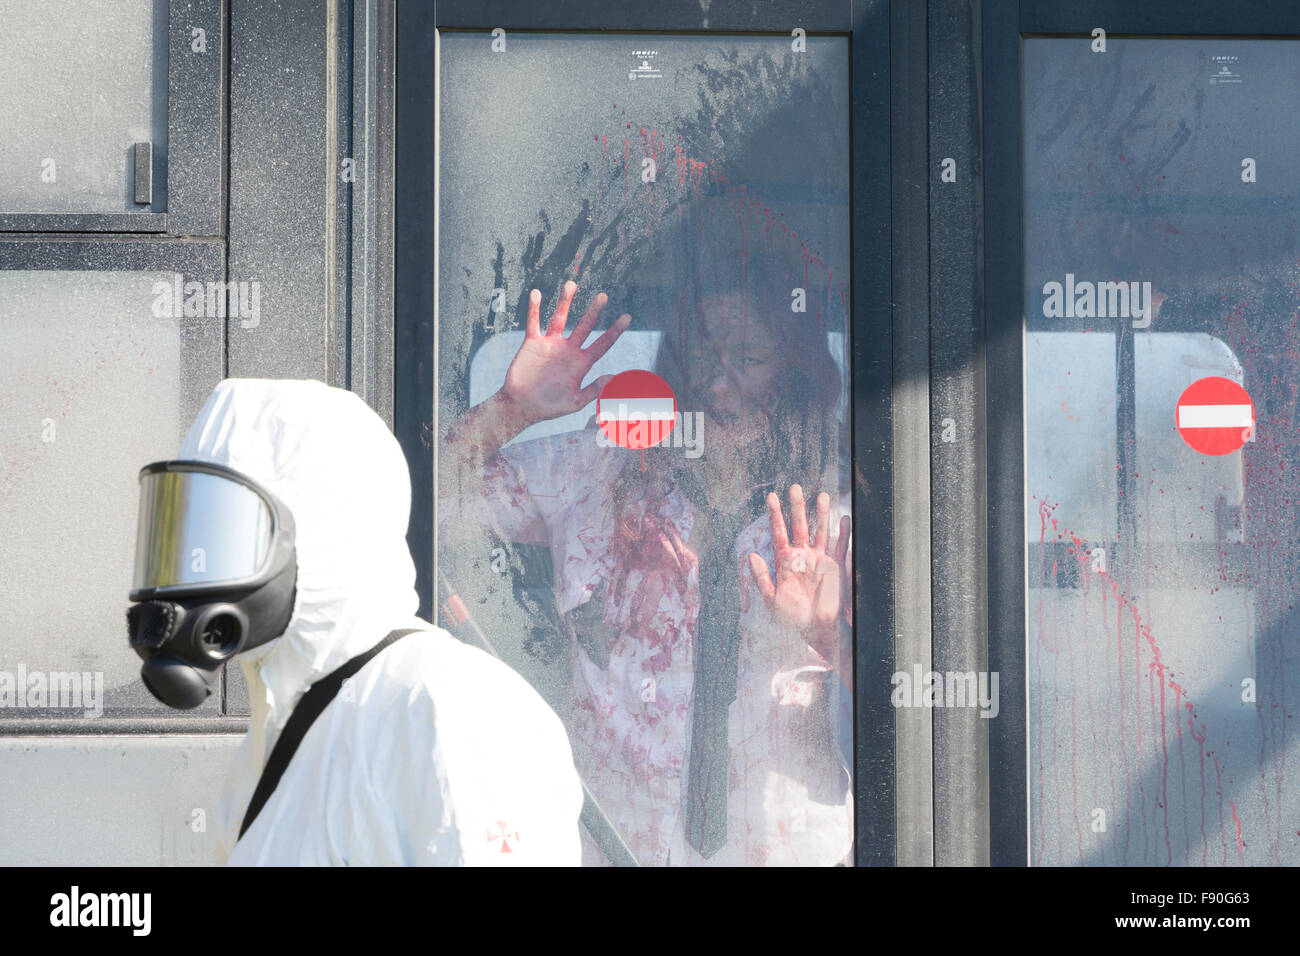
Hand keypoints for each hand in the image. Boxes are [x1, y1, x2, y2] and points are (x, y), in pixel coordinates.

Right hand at [500, 280, 630, 426]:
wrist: (522, 406)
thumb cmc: (549, 407)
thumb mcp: (575, 402)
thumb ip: (594, 390)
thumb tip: (614, 378)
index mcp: (581, 363)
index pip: (602, 344)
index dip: (614, 331)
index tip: (627, 317)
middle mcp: (568, 350)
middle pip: (584, 326)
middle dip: (593, 311)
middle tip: (603, 296)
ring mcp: (550, 345)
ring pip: (560, 318)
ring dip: (565, 302)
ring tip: (572, 284)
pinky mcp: (533, 343)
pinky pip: (533, 322)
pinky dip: (534, 308)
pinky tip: (536, 293)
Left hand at [748, 485, 850, 659]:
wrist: (815, 628)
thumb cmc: (792, 617)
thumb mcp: (771, 599)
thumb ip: (762, 577)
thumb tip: (751, 555)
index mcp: (784, 560)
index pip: (778, 532)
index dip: (775, 515)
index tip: (772, 497)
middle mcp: (802, 555)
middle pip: (799, 525)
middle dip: (797, 507)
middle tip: (795, 487)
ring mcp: (819, 559)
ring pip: (820, 531)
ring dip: (821, 514)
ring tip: (822, 495)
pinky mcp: (834, 566)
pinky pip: (839, 546)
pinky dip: (842, 533)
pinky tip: (843, 519)